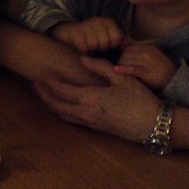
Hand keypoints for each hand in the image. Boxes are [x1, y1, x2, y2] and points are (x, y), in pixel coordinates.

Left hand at [32, 55, 161, 142]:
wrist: (154, 125)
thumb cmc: (141, 99)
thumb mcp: (122, 78)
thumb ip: (100, 67)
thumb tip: (82, 59)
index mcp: (91, 98)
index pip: (62, 90)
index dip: (49, 83)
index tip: (40, 75)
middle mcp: (86, 112)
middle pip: (57, 105)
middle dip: (43, 95)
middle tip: (33, 85)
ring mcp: (91, 122)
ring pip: (63, 115)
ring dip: (50, 105)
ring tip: (43, 96)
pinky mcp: (96, 128)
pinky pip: (72, 120)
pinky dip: (62, 112)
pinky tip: (61, 107)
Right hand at [50, 17, 123, 53]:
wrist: (74, 33)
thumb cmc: (96, 38)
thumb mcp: (109, 37)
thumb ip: (120, 42)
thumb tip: (128, 45)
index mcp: (109, 22)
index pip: (116, 38)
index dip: (113, 46)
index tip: (108, 46)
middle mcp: (98, 21)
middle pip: (104, 42)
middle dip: (102, 49)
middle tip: (98, 48)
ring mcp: (87, 25)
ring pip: (93, 45)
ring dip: (92, 50)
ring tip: (91, 48)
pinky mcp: (76, 31)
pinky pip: (83, 46)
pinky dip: (83, 50)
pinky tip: (83, 48)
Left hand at [114, 43, 176, 90]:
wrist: (175, 81)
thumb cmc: (159, 71)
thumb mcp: (150, 57)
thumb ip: (137, 52)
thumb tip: (121, 44)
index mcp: (148, 48)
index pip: (128, 48)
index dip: (122, 56)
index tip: (122, 64)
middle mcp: (147, 52)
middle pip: (125, 54)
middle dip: (121, 62)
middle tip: (123, 72)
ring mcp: (148, 62)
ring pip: (126, 60)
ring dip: (122, 68)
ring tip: (124, 75)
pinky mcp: (147, 72)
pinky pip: (133, 68)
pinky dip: (124, 69)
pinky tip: (116, 69)